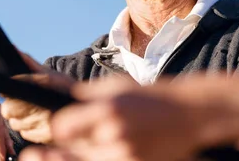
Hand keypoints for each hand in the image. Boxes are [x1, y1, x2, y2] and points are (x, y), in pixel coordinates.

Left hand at [1, 52, 74, 143]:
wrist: (90, 110)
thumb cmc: (65, 90)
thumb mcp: (51, 74)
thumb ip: (29, 64)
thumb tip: (14, 50)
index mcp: (45, 83)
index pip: (13, 86)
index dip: (10, 89)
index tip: (11, 90)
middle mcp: (45, 103)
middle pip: (8, 109)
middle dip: (12, 106)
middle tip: (23, 102)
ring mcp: (46, 122)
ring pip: (14, 123)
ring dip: (19, 118)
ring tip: (33, 112)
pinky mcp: (46, 136)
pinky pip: (25, 134)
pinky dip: (28, 129)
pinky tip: (39, 122)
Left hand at [34, 76, 227, 160]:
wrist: (190, 115)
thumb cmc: (153, 97)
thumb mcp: (119, 86)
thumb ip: (86, 95)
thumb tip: (59, 97)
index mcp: (108, 109)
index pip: (62, 127)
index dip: (60, 128)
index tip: (61, 127)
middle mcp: (113, 136)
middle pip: (70, 151)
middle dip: (63, 146)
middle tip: (49, 148)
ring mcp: (124, 157)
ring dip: (81, 154)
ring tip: (82, 145)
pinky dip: (100, 159)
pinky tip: (107, 149)